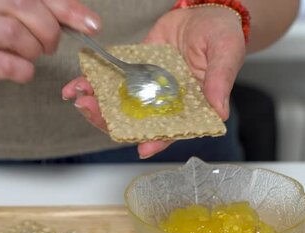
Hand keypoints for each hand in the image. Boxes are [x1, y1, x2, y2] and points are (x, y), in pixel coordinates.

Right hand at [0, 0, 100, 103]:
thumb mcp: (24, 21)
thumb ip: (53, 15)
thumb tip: (90, 22)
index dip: (68, 8)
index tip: (93, 25)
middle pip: (25, 5)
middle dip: (48, 31)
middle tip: (49, 47)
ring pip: (13, 31)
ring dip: (32, 50)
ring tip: (29, 57)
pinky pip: (3, 62)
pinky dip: (22, 70)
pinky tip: (22, 71)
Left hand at [62, 6, 244, 158]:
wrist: (205, 11)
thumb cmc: (223, 34)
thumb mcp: (227, 53)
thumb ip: (220, 81)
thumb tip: (219, 112)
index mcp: (190, 107)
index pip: (172, 130)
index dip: (157, 141)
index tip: (142, 148)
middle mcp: (165, 102)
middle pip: (137, 122)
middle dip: (111, 121)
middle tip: (91, 111)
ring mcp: (147, 87)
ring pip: (119, 105)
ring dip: (97, 105)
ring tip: (78, 96)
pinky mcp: (134, 69)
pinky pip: (112, 80)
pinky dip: (94, 83)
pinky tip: (77, 84)